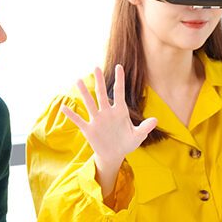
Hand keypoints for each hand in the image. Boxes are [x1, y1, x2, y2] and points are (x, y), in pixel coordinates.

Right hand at [61, 65, 156, 196]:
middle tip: (96, 67)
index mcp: (120, 111)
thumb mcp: (138, 136)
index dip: (120, 80)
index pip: (119, 92)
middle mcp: (107, 113)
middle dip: (99, 81)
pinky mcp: (89, 129)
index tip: (119, 66)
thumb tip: (156, 120)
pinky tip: (64, 107)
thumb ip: (145, 128)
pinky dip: (72, 115)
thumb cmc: (127, 143)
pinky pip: (79, 120)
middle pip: (102, 94)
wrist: (115, 154)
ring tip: (78, 80)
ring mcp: (97, 120)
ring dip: (84, 93)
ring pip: (90, 104)